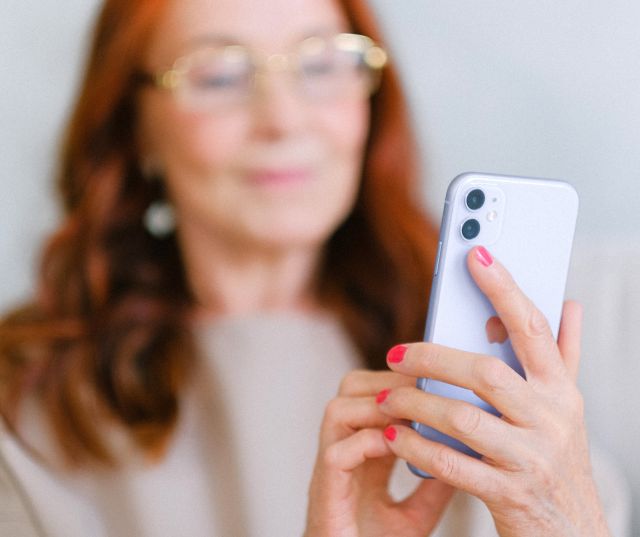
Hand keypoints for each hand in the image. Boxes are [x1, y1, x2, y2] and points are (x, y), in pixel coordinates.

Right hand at [304, 370, 453, 536]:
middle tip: (421, 389)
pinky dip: (366, 443)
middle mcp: (344, 449)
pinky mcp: (325, 491)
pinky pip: (337, 453)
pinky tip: (393, 446)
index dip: (399, 381)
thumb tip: (468, 452)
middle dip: (386, 381)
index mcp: (362, 450)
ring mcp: (331, 468)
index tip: (433, 378)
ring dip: (375, 406)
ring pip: (337, 410)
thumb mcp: (417, 512)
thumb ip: (435, 481)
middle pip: (350, 389)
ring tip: (408, 416)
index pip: (373, 394)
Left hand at [376, 246, 609, 536]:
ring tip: (387, 395)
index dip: (503, 287)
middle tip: (395, 353)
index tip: (474, 251)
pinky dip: (418, 447)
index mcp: (560, 389)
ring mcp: (532, 458)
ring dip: (417, 403)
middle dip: (434, 358)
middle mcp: (552, 419)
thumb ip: (563, 353)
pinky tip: (393, 435)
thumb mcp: (565, 404)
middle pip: (486, 372)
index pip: (532, 327)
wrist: (571, 533)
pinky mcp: (509, 494)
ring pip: (464, 418)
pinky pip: (453, 464)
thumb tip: (569, 301)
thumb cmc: (555, 455)